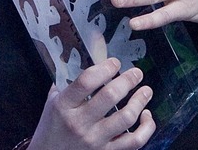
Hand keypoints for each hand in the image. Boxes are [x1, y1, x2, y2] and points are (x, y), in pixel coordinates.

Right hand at [28, 58, 154, 149]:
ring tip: (146, 90)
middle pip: (110, 96)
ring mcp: (95, 141)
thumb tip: (87, 56)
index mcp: (64, 106)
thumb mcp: (52, 102)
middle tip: (136, 73)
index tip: (115, 62)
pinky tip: (146, 116)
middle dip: (128, 80)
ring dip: (140, 101)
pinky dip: (146, 128)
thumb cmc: (51, 127)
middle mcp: (80, 123)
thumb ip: (67, 81)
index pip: (87, 81)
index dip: (105, 68)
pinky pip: (134, 142)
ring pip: (125, 118)